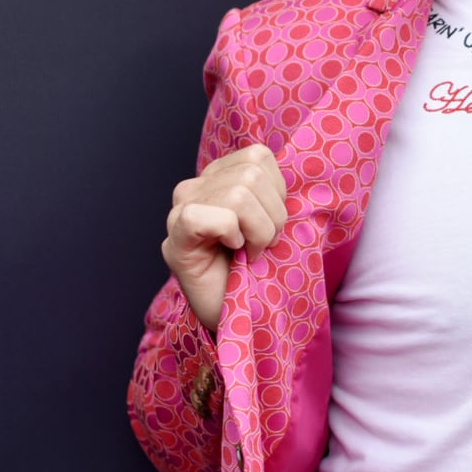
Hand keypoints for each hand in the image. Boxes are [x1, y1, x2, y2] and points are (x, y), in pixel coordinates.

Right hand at [161, 143, 288, 331]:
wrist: (237, 315)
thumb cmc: (255, 269)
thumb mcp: (271, 222)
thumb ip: (272, 193)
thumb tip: (295, 177)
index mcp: (218, 177)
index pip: (258, 156)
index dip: (277, 191)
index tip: (271, 223)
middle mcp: (194, 188)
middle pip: (251, 174)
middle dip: (272, 215)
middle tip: (263, 244)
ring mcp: (180, 212)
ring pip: (237, 195)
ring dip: (258, 231)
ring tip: (251, 251)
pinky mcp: (175, 240)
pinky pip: (209, 217)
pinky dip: (230, 235)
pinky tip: (232, 251)